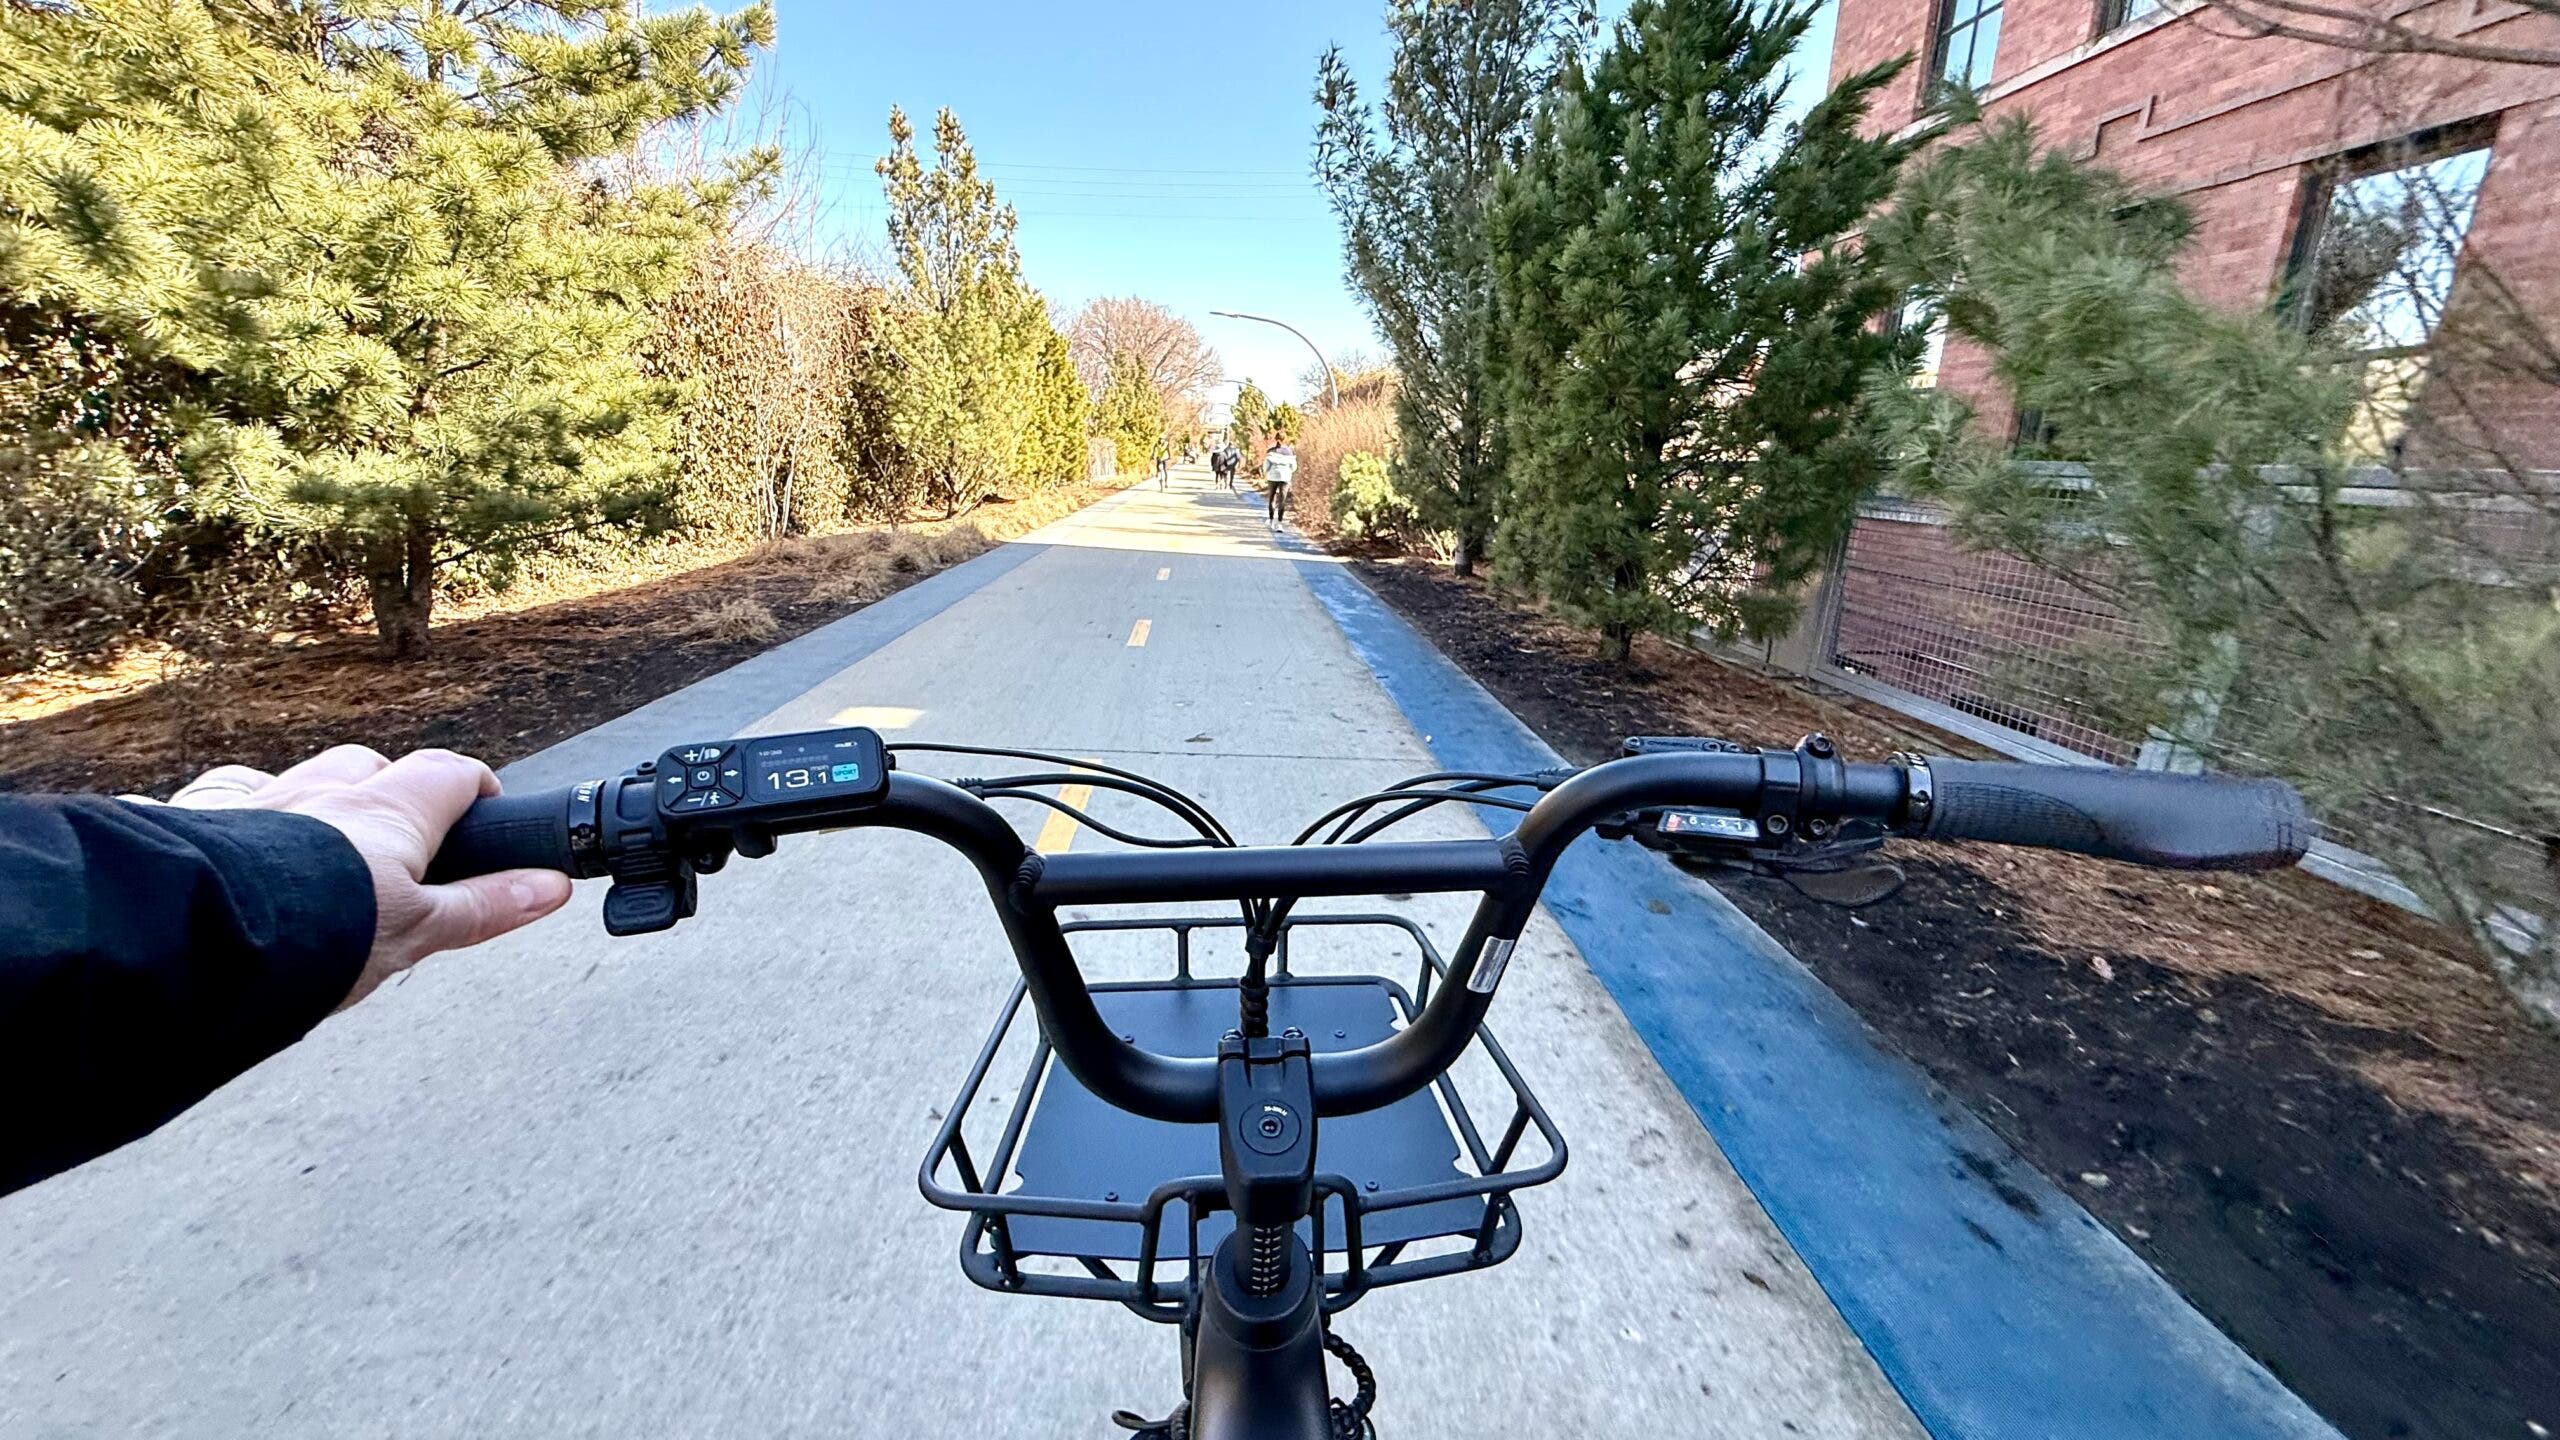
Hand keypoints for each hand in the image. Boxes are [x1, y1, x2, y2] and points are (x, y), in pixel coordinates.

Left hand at [169, 746, 574, 1006]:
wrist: (203, 942)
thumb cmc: (314, 936)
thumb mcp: (419, 931)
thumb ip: (484, 905)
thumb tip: (549, 886)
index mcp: (386, 814)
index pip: (449, 773)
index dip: (474, 788)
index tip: (486, 810)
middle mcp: (323, 793)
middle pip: (370, 766)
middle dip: (390, 789)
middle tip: (399, 839)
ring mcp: (257, 801)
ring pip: (300, 777)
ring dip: (320, 796)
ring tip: (322, 841)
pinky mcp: (197, 820)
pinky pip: (223, 795)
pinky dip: (241, 808)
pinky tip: (238, 836)